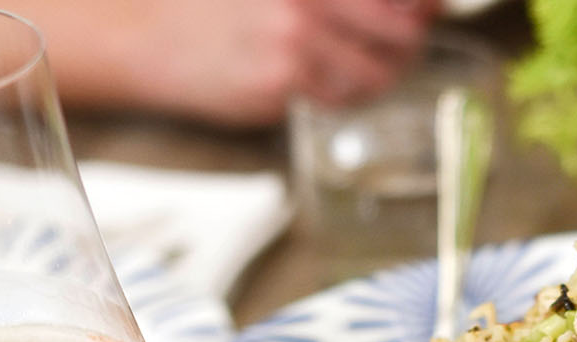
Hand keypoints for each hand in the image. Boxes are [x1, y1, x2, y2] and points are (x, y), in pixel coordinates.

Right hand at [47, 0, 440, 126]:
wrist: (146, 39)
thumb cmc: (212, 7)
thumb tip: (415, 5)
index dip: (424, 5)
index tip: (429, 10)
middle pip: (400, 27)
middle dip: (409, 41)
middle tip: (400, 45)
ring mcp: (295, 34)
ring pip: (378, 69)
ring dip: (378, 75)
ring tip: (352, 67)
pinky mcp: (284, 77)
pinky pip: (343, 96)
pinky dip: (343, 94)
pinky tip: (318, 83)